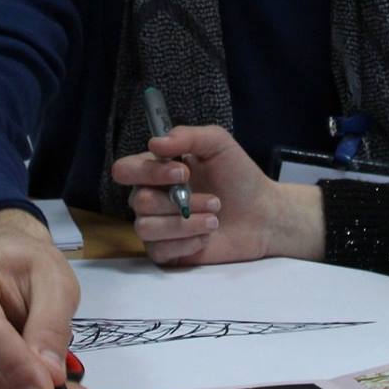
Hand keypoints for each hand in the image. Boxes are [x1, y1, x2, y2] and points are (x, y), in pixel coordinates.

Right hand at [110, 123, 323, 265]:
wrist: (263, 215)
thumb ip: (188, 136)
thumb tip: (155, 143)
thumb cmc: (239, 177)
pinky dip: (186, 243)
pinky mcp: (167, 252)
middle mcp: (151, 198)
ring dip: (186, 223)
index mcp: (156, 170)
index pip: (125, 170)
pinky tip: (206, 237)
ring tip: (215, 220)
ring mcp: (157, 226)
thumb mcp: (218, 144)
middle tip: (214, 200)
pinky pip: (159, 250)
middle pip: (139, 201)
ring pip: (146, 228)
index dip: (148, 172)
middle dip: (179, 202)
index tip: (182, 172)